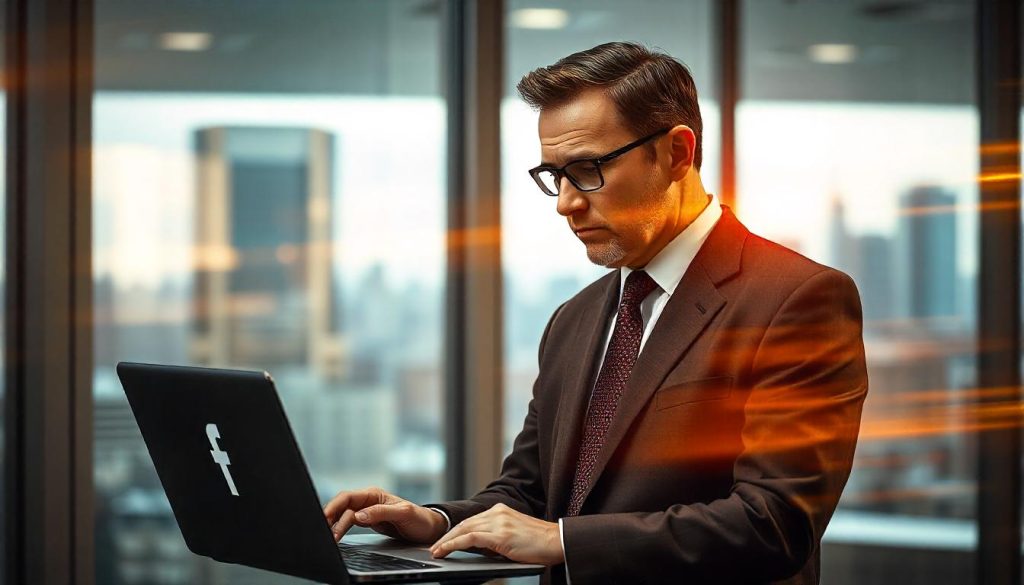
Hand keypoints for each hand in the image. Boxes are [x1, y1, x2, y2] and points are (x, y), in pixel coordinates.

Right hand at [323, 486, 446, 543]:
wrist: (428, 529)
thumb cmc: (419, 518)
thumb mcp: (403, 513)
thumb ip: (380, 512)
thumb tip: (358, 516)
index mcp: (375, 494)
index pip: (348, 497)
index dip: (335, 506)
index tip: (326, 516)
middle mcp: (369, 501)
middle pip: (343, 506)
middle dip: (331, 516)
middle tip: (323, 531)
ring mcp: (367, 511)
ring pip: (344, 515)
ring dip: (335, 524)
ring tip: (328, 537)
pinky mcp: (368, 521)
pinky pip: (349, 523)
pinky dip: (341, 529)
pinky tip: (335, 535)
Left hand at [429, 503, 563, 565]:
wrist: (557, 542)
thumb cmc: (540, 544)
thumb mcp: (514, 535)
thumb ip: (496, 536)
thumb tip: (477, 547)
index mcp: (501, 510)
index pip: (472, 520)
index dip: (455, 530)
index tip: (444, 540)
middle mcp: (498, 512)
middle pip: (464, 523)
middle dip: (447, 536)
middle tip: (434, 547)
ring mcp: (498, 522)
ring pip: (464, 530)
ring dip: (446, 541)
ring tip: (435, 551)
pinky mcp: (500, 534)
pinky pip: (469, 538)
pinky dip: (453, 544)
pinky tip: (445, 550)